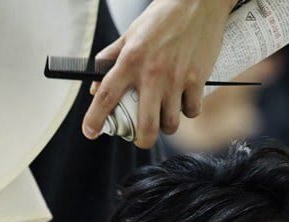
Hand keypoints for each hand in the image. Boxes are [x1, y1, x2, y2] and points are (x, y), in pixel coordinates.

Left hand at [82, 0, 234, 148]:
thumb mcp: (130, 34)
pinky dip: (187, 111)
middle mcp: (152, 74)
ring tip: (164, 114)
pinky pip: (191, 111)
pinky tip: (183, 101)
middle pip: (145, 126)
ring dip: (166, 125)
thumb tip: (95, 86)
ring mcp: (176, 79)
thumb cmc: (163, 17)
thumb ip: (111, 59)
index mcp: (130, 60)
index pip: (106, 96)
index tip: (90, 132)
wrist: (198, 2)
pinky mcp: (197, 80)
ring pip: (170, 123)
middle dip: (141, 140)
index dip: (95, 119)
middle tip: (140, 137)